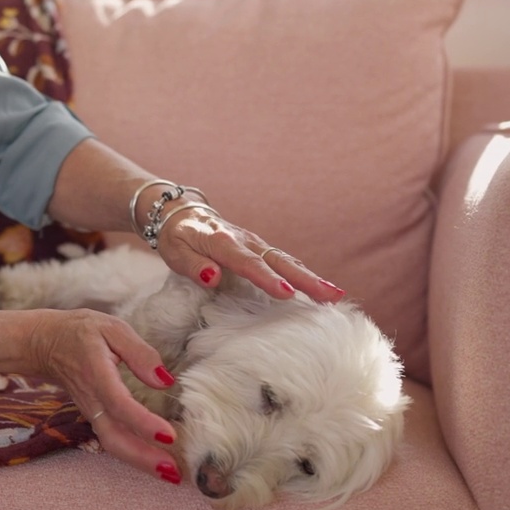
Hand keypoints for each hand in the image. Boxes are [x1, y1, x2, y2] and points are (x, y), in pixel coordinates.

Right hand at [27, 309, 182, 483]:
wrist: (44, 343)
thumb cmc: (80, 332)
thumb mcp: (111, 328)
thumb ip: (140, 352)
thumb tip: (165, 380)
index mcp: (97, 373)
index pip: (119, 403)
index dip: (142, 422)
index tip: (169, 434)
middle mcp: (92, 398)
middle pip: (113, 436)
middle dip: (143, 458)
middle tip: (174, 472)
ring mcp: (90, 410)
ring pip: (112, 443)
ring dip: (140, 462)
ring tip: (171, 475)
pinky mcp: (94, 415)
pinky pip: (112, 439)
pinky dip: (134, 454)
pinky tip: (156, 461)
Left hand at [155, 200, 345, 303]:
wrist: (181, 213)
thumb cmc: (177, 236)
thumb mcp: (174, 251)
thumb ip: (193, 266)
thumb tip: (212, 278)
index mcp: (222, 242)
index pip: (248, 263)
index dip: (268, 278)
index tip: (288, 293)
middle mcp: (245, 240)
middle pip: (278, 261)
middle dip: (306, 279)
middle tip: (330, 296)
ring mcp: (255, 243)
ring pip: (286, 260)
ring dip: (311, 278)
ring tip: (335, 296)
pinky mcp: (259, 248)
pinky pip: (283, 261)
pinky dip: (302, 273)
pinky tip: (319, 288)